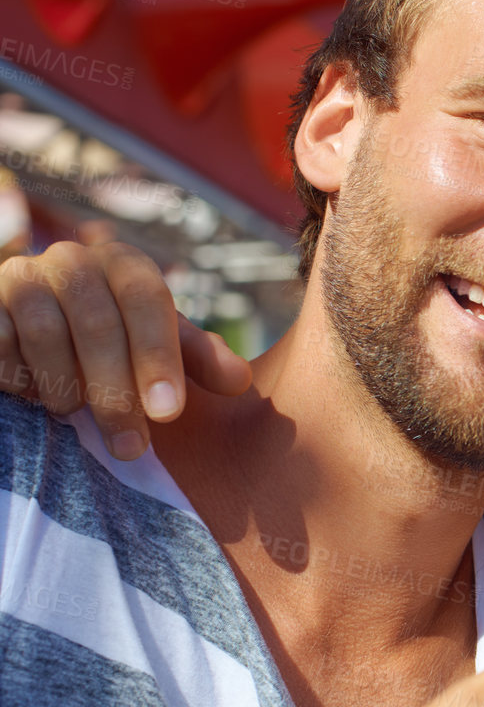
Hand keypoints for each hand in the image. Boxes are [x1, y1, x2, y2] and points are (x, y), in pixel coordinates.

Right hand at [0, 240, 251, 457]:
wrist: (36, 320)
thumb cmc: (115, 339)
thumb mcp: (160, 343)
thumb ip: (198, 358)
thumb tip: (238, 381)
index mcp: (124, 265)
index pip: (147, 299)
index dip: (158, 357)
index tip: (167, 412)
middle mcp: (73, 260)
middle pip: (97, 324)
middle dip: (116, 393)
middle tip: (130, 447)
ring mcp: (21, 276)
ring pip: (44, 334)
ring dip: (64, 387)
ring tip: (74, 415)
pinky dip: (18, 378)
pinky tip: (32, 396)